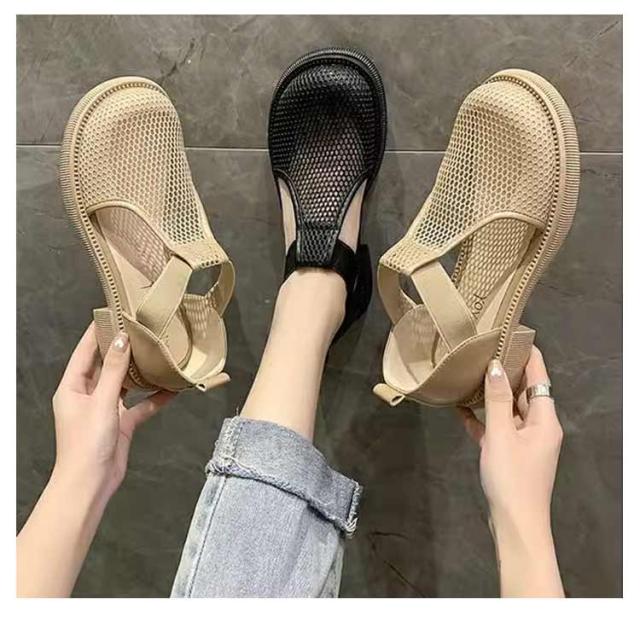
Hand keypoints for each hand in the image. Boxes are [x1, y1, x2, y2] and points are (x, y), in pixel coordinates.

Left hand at [52, 323, 172, 500]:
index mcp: (72, 387)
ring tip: (157, 353)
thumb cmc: (87, 443)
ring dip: (140, 372)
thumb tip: (121, 340)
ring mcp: (105, 410)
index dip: (97, 332)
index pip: (85, 352)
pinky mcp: (121, 424)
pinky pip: (140, 406)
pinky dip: (154, 398)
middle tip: (140, 329)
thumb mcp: (101, 401)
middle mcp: (87, 395)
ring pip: (125, 384)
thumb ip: (114, 370)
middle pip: (105, 365)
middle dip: (122, 349)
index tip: (112, 313)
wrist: (91, 483)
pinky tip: (171, 389)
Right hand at [458, 346, 563, 596]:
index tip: (512, 334)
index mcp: (544, 419)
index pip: (539, 378)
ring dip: (491, 394)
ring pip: (508, 410)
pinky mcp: (511, 455)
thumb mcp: (501, 434)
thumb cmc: (512, 476)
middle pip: (524, 392)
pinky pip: (497, 429)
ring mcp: (525, 442)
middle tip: (484, 349)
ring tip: (471, 373)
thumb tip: (495, 366)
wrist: (515, 524)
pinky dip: (483, 419)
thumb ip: (496, 400)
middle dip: (506, 372)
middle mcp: (538, 427)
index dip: (528, 355)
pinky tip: (462, 410)